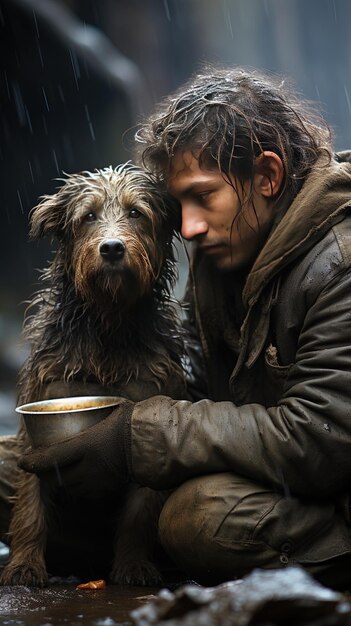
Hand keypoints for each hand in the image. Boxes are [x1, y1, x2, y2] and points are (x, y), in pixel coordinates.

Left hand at [18, 399, 133, 498]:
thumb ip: (102, 408)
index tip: (23, 462)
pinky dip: (83, 486)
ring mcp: (100, 480)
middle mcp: (89, 467)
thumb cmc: (136, 422)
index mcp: (86, 446)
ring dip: (66, 481)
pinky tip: (88, 478)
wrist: (157, 445)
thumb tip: (100, 398)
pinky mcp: (111, 488)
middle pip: (58, 478)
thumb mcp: (115, 408)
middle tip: (46, 467)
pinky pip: (90, 491)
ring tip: (66, 472)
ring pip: (73, 487)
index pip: (51, 458)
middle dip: (49, 475)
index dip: (33, 462)